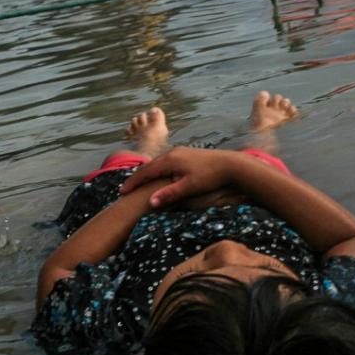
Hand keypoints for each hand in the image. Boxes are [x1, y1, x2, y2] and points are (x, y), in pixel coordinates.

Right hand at [120, 147, 238, 207]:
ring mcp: (180, 151)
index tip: (122, 193)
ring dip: (148, 173)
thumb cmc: (210, 177)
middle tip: (127, 189)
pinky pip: (166, 161)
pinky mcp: (187, 154)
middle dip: (137, 177)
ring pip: (158, 163)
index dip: (133, 183)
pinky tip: (159, 175)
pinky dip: (158, 169)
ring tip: (140, 183)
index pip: (145, 172)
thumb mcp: (189, 187)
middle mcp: (172, 153)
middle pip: (149, 166)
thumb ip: (169, 194)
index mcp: (170, 160)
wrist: (231, 165)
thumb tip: (150, 203)